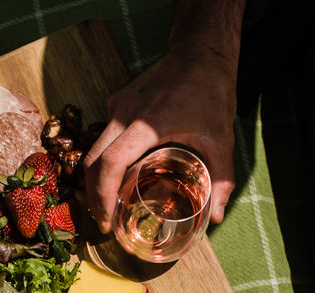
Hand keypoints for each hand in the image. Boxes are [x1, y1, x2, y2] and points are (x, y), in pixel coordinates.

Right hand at [84, 49, 238, 231]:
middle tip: (104, 220)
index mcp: (148, 123)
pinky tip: (118, 175)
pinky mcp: (118, 100)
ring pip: (94, 147)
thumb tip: (216, 218)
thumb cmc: (212, 90)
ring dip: (96, 177)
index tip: (107, 219)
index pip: (111, 162)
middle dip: (93, 194)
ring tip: (108, 203)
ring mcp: (118, 104)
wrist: (200, 50)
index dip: (103, 195)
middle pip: (93, 160)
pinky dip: (105, 158)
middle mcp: (125, 112)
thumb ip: (221, 180)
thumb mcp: (221, 139)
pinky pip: (103, 134)